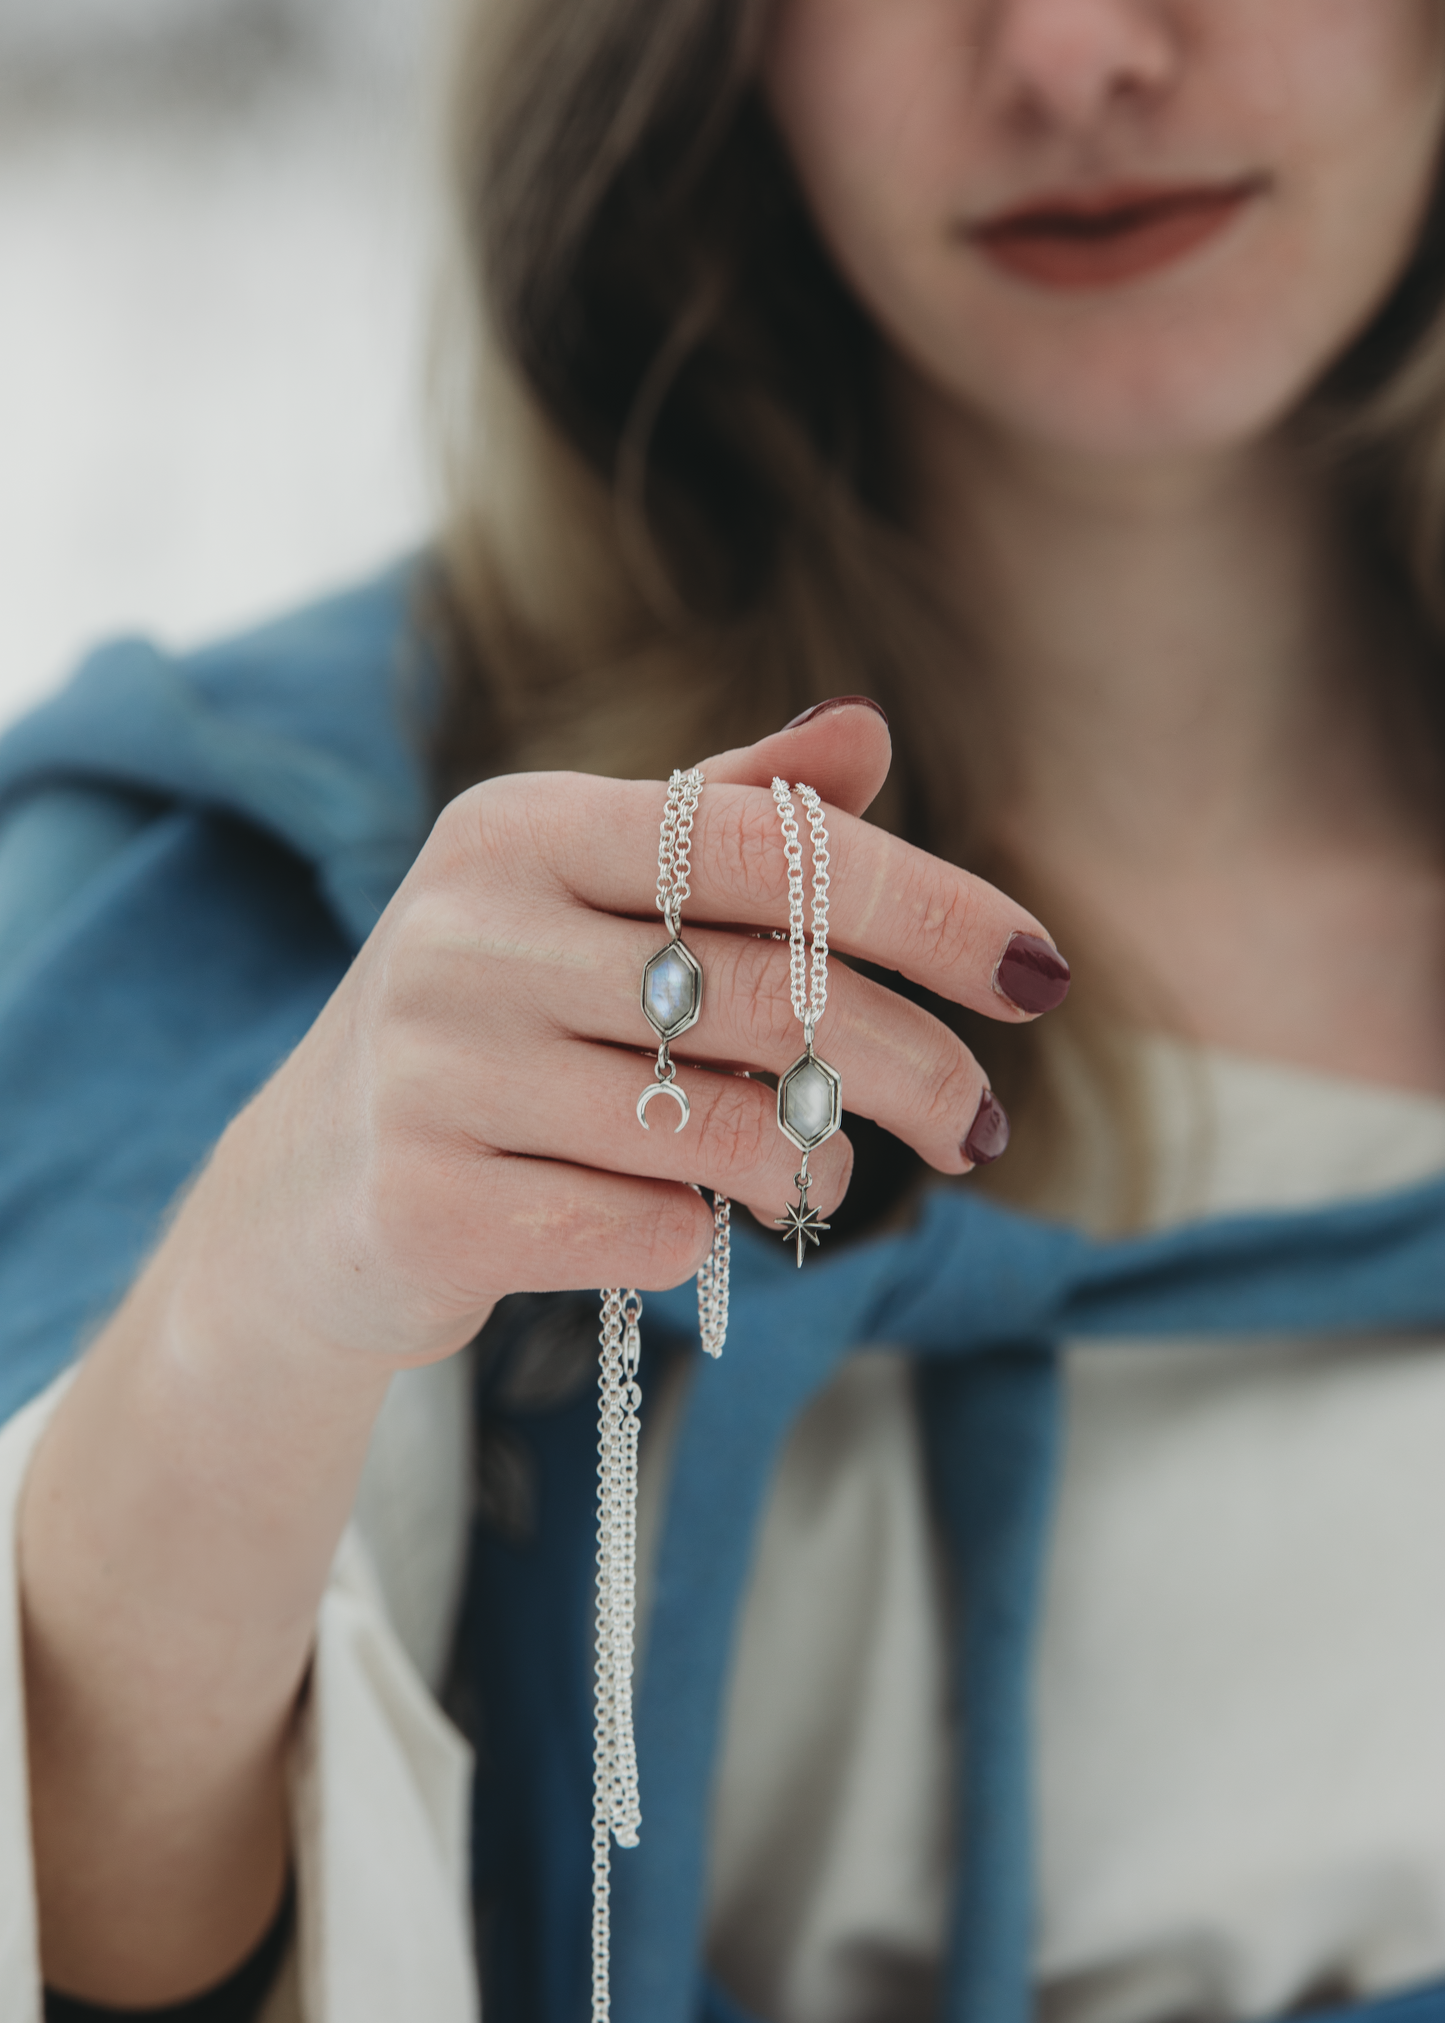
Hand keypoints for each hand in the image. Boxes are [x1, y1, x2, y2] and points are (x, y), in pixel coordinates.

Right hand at [216, 699, 1064, 1369]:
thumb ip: (719, 819)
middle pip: (773, 997)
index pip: (767, 848)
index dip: (927, 905)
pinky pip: (650, 1229)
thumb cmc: (492, 1031)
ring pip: (723, 1129)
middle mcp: (466, 932)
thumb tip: (867, 733)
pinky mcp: (426, 1207)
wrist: (307, 1202)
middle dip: (915, 1067)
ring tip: (819, 1168)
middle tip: (978, 1125)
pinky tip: (691, 1224)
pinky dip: (707, 1238)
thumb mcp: (582, 902)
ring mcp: (435, 1072)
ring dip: (813, 1160)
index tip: (1042, 975)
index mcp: (516, 828)